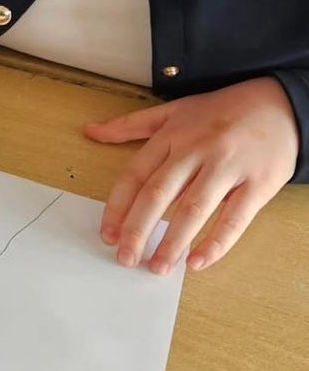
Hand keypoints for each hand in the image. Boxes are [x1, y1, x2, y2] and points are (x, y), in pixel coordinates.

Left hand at [85, 78, 297, 274]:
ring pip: (193, 209)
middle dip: (138, 230)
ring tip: (158, 267)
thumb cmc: (221, 111)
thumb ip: (130, 125)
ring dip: (172, 242)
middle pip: (158, 194)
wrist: (280, 104)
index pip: (135, 174)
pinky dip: (215, 243)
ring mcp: (227, 167)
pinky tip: (197, 262)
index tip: (108, 234)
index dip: (118, 207)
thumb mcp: (173, 111)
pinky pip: (234, 218)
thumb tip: (91, 131)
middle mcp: (195, 151)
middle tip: (125, 258)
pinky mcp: (258, 183)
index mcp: (171, 136)